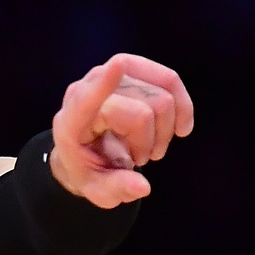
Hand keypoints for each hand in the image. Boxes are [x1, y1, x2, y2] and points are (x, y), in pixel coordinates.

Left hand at [49, 54, 193, 207]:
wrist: (87, 150)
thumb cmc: (89, 168)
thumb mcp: (97, 189)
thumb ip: (116, 189)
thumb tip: (142, 187)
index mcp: (72, 123)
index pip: (86, 101)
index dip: (103, 85)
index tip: (117, 66)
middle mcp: (88, 91)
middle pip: (144, 111)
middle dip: (153, 141)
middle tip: (141, 159)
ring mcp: (110, 75)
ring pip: (162, 95)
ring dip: (166, 127)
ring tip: (152, 147)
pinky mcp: (131, 69)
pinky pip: (168, 80)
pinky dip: (182, 106)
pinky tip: (180, 128)